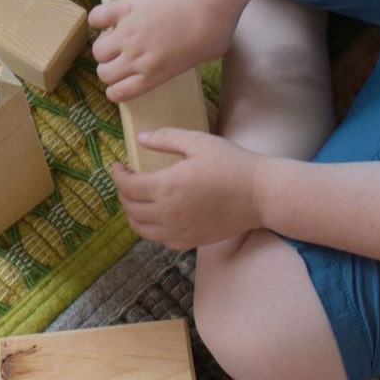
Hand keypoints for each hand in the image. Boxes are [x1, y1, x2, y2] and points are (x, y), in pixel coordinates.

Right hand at [88, 0, 234, 102]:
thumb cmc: (213, 30)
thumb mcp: (202, 59)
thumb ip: (182, 64)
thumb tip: (177, 58)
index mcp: (153, 75)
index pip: (118, 93)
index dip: (116, 89)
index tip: (120, 82)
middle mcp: (135, 58)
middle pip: (104, 73)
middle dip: (109, 69)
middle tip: (119, 59)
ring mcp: (127, 33)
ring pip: (97, 50)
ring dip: (104, 46)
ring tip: (115, 39)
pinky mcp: (124, 9)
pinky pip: (97, 18)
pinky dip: (99, 18)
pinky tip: (110, 17)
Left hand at [111, 128, 265, 249]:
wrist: (262, 195)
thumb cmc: (233, 164)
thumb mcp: (198, 142)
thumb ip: (166, 138)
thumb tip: (140, 138)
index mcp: (167, 187)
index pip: (127, 186)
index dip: (117, 175)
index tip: (118, 166)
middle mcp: (168, 213)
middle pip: (130, 208)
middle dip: (122, 193)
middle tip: (127, 180)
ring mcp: (179, 231)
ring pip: (141, 229)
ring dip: (133, 214)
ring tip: (136, 199)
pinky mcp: (191, 242)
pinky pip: (161, 240)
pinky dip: (152, 229)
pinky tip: (158, 216)